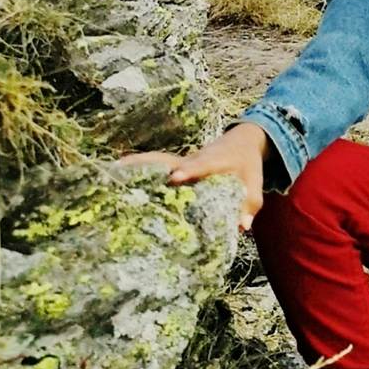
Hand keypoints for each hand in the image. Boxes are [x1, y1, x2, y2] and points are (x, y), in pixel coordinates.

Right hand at [119, 120, 271, 234]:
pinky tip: (117, 170)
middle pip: (171, 162)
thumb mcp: (254, 184)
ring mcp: (183, 161)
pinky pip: (157, 165)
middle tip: (129, 172)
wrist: (242, 142)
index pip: (201, 165)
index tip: (174, 176)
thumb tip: (241, 226)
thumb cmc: (248, 166)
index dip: (188, 170)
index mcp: (215, 161)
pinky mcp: (176, 165)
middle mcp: (194, 158)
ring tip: (114, 168)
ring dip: (138, 164)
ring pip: (159, 161)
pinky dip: (139, 166)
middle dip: (153, 167)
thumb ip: (249, 204)